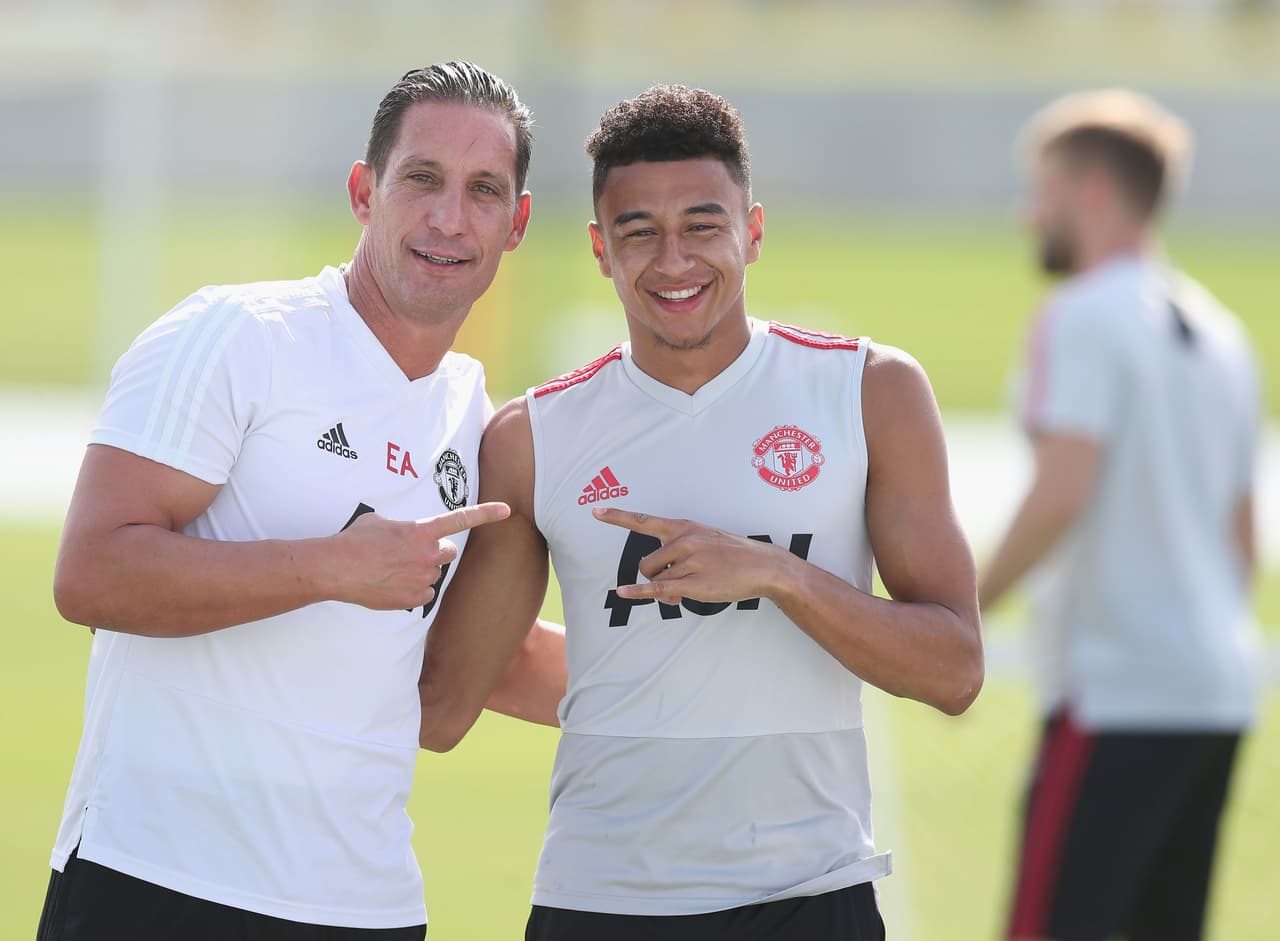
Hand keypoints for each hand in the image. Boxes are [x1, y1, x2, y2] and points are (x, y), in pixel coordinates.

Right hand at [333, 502, 509, 609]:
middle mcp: (427, 554)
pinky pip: (425, 594)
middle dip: (436, 552)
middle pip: (448, 552)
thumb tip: (404, 535)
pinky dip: (412, 591)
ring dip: (419, 572)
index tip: (507, 511)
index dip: (486, 514)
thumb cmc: (354, 541)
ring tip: (391, 570)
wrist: (335, 568)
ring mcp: (423, 578)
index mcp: (421, 531)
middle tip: (411, 553)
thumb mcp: (379, 521)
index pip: (461, 519)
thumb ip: (403, 527)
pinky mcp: (415, 599)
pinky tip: (391, 585)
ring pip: (433, 574)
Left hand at [592, 506, 790, 604]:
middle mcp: (683, 541)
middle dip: (653, 575)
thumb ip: (679, 549)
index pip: (645, 520)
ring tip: (683, 591)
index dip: (618, 517)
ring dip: (662, 589)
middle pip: (646, 562)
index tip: (595, 511)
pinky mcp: (694, 584)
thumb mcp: (706, 538)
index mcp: (684, 527)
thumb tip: (662, 577)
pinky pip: (658, 589)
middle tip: (675, 583)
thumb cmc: (733, 553)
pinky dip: (638, 592)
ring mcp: (689, 562)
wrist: (763, 566)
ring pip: (654, 578)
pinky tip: (622, 593)